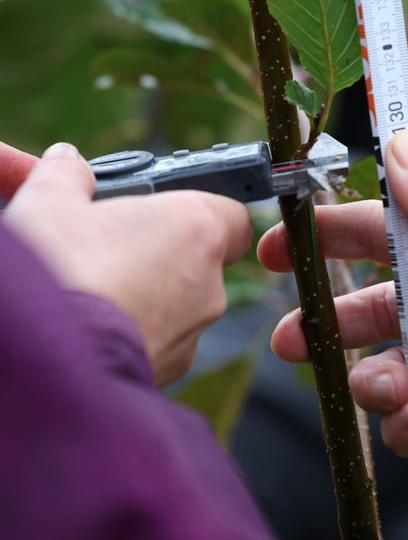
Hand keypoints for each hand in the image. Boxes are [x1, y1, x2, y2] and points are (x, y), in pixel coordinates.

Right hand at [2, 141, 251, 384]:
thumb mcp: (50, 202)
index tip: (162, 210)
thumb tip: (66, 163)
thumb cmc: (58, 272)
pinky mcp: (166, 376)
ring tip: (87, 287)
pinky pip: (154, 342)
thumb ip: (67, 176)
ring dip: (141, 294)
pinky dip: (129, 332)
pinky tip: (89, 326)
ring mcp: (189, 335)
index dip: (198, 211)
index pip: (229, 214)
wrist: (45, 362)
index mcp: (195, 228)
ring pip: (174, 304)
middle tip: (104, 246)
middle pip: (195, 259)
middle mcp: (208, 284)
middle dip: (155, 252)